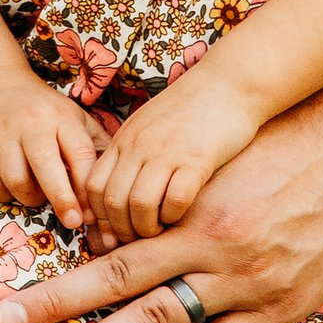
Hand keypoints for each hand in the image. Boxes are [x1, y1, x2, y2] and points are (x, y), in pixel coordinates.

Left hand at [0, 55, 322, 322]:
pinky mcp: (284, 304)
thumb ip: (170, 185)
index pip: (110, 254)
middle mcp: (213, 246)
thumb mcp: (220, 154)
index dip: (60, 280)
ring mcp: (250, 281)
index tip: (13, 296)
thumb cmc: (288, 133)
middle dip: (58, 317)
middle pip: (120, 291)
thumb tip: (113, 213)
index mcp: (191, 206)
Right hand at [0, 67, 103, 221]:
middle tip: (73, 222)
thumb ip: (96, 146)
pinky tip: (14, 187)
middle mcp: (30, 124)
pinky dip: (5, 195)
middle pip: (47, 168)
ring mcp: (1, 136)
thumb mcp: (73, 117)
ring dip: (31, 198)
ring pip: (18, 182)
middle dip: (62, 199)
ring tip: (38, 192)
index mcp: (60, 117)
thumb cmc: (41, 109)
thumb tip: (118, 182)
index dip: (87, 188)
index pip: (79, 154)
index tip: (93, 212)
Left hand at [85, 62, 263, 240]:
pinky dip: (175, 216)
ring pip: (139, 204)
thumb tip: (122, 190)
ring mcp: (167, 152)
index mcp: (125, 140)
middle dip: (122, 230)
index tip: (114, 232)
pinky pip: (176, 199)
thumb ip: (132, 153)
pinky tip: (182, 215)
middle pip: (113, 201)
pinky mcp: (197, 159)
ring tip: (159, 232)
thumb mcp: (148, 126)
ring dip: (147, 228)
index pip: (93, 186)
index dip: (101, 216)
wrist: (228, 83)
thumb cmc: (191, 109)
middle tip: (138, 240)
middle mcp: (139, 146)